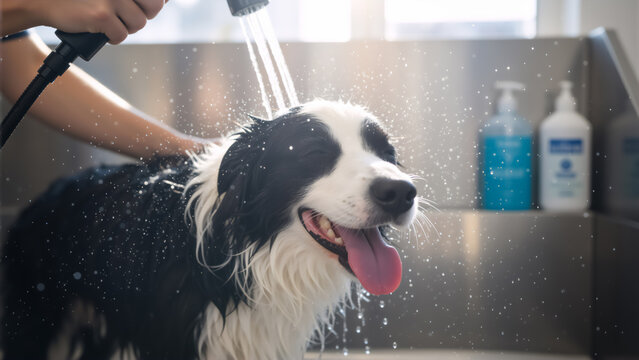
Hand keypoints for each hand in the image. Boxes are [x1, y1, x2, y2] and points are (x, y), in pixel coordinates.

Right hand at [2, 0, 165, 43]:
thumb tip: (163, 2)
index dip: (153, 3)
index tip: (143, 6)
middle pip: (154, 8)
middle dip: (141, 14)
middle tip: (123, 15)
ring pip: (138, 24)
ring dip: (125, 27)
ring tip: (107, 20)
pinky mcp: (102, 15)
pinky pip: (121, 36)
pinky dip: (111, 37)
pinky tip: (98, 28)